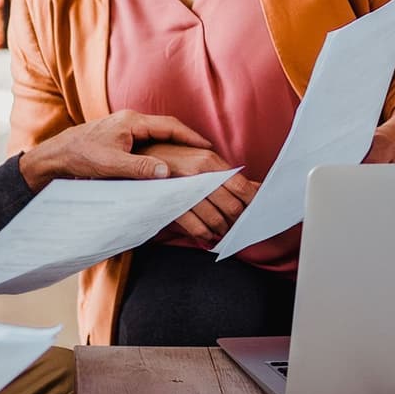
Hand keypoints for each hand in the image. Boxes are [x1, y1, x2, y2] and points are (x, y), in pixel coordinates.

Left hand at [18, 111, 214, 192]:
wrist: (56, 154)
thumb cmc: (81, 157)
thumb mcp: (111, 166)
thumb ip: (139, 169)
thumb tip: (167, 172)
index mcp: (131, 122)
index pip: (169, 126)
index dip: (191, 137)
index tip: (208, 147)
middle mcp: (129, 120)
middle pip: (167, 127)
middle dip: (187, 139)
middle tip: (208, 152)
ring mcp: (124, 126)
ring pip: (157, 132)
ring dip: (175, 143)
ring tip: (193, 156)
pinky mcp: (119, 135)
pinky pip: (148, 138)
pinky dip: (161, 146)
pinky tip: (167, 159)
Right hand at [138, 143, 259, 242]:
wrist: (137, 158)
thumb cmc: (173, 158)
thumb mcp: (201, 159)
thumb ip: (228, 174)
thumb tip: (257, 188)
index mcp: (209, 160)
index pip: (241, 186)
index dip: (252, 203)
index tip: (254, 211)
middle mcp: (199, 175)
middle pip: (232, 206)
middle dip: (237, 219)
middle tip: (235, 223)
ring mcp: (184, 191)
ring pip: (216, 220)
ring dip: (221, 228)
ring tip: (220, 228)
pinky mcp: (171, 205)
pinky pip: (197, 228)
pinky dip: (205, 235)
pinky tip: (206, 234)